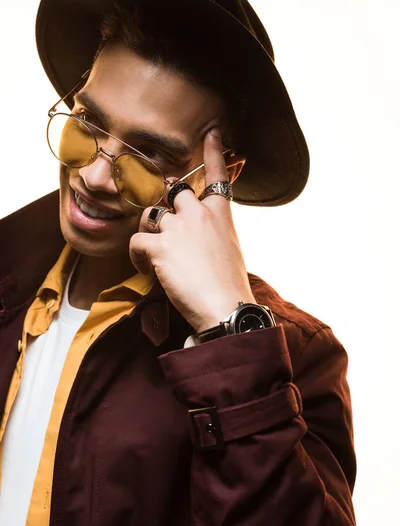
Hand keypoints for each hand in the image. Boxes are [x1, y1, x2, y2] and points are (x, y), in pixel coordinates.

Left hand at [129, 128, 255, 332]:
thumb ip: (215, 232)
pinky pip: (136, 241)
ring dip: (147, 233)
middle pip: (172, 191)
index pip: (217, 174)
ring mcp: (179, 228)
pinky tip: (147, 270)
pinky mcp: (160, 246)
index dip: (213, 151)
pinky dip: (137, 257)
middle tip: (162, 228)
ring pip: (149, 215)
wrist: (226, 307)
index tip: (211, 132)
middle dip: (163, 206)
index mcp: (220, 213)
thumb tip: (200, 234)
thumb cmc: (229, 285)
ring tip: (153, 257)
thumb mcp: (230, 249)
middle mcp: (199, 213)